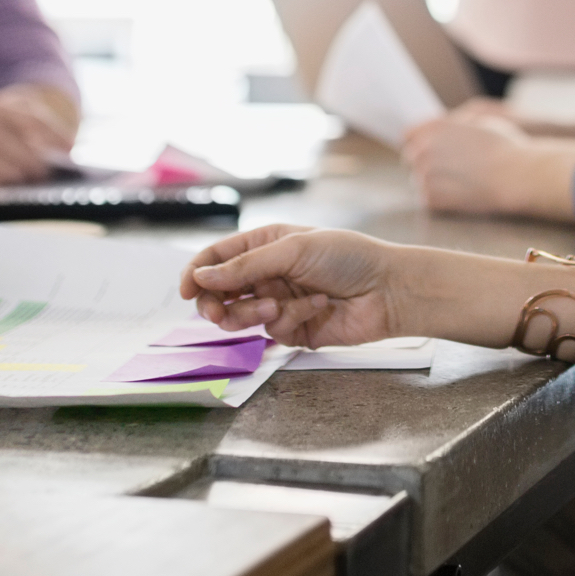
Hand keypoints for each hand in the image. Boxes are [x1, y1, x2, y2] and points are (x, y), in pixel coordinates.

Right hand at [0, 87, 72, 185]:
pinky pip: (3, 184)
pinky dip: (4, 186)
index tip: (70, 155)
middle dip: (42, 168)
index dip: (60, 143)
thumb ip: (25, 123)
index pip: (43, 126)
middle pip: (37, 155)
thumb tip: (65, 147)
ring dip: (22, 180)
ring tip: (9, 175)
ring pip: (22, 172)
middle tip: (41, 174)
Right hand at [180, 225, 402, 347]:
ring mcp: (279, 302)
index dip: (196, 273)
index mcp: (264, 245)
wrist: (389, 290)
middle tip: (218, 313)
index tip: (186, 291)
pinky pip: (273, 331)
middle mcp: (268, 273)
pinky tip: (317, 306)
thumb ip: (245, 266)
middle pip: (221, 293)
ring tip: (276, 306)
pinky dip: (291, 319)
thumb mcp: (293, 250)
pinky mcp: (294, 329)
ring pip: (242, 317)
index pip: (217, 259)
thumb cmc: (348, 256)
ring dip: (253, 313)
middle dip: (216, 304)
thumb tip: (201, 276)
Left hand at [402, 110, 534, 213]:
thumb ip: (455, 125)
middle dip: (425, 163)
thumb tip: (445, 130)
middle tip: (448, 170)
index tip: (429, 150)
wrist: (516, 175)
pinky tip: (458, 196)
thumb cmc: (505, 147)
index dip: (418, 142)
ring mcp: (425, 175)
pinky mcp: (432, 198)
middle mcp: (424, 149)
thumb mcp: (481, 122)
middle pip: (410, 158)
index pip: (409, 135)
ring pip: (418, 180)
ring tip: (458, 184)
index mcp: (434, 128)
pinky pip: (426, 199)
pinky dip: (438, 200)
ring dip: (432, 182)